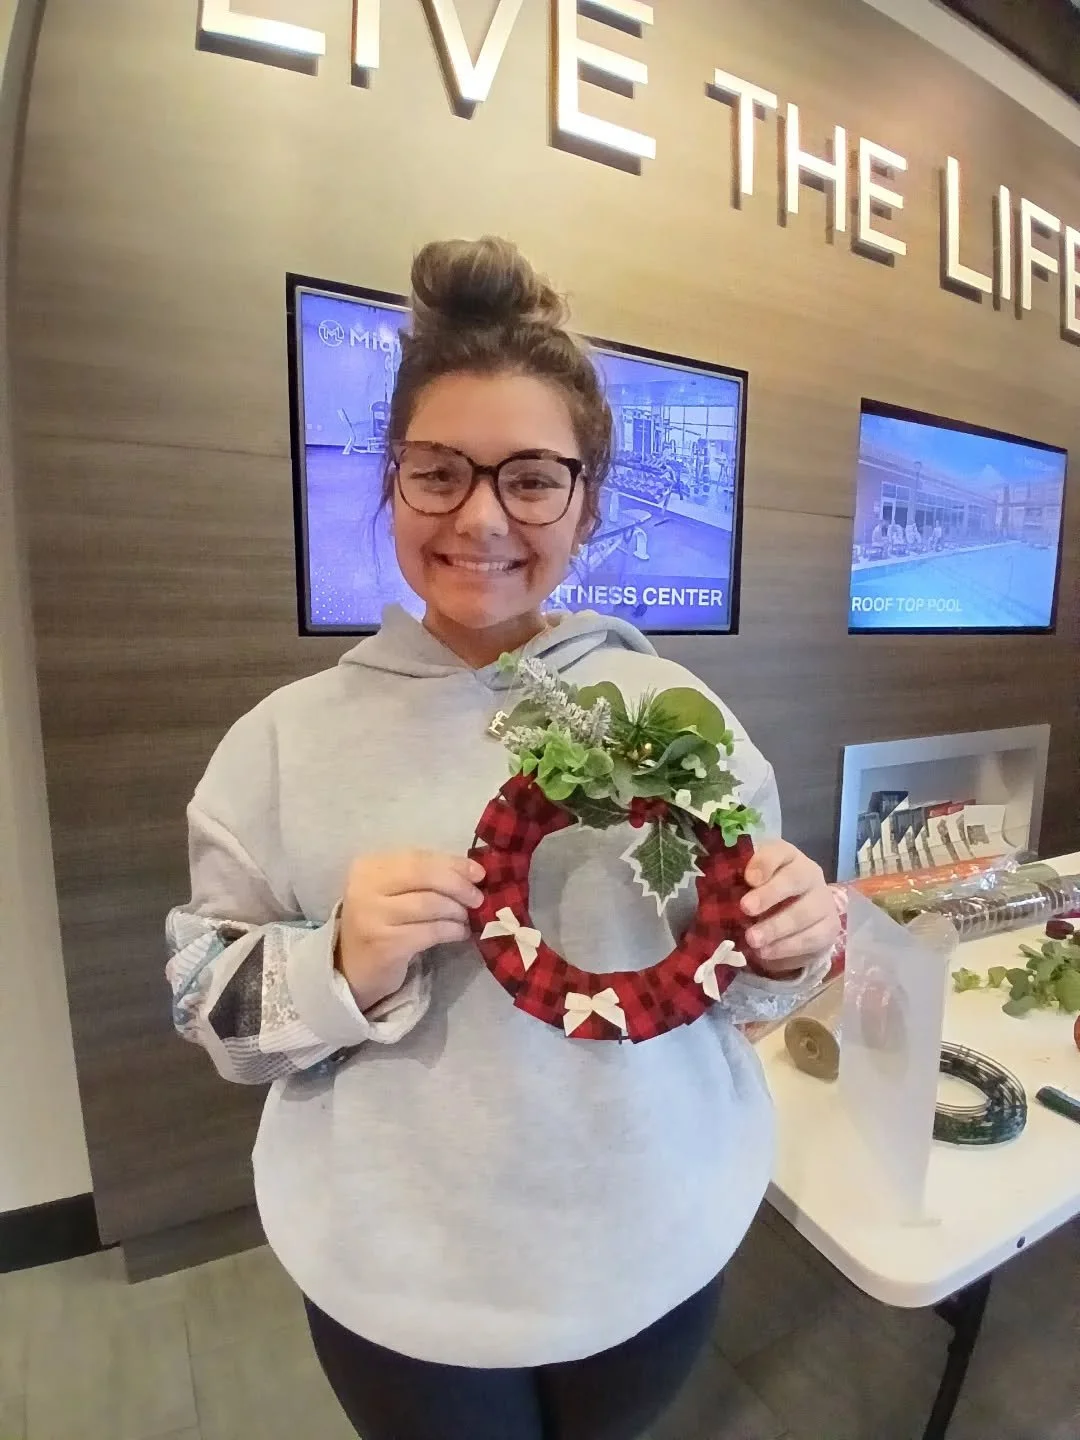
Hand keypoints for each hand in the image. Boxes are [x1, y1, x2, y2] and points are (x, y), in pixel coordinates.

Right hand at [337, 850, 484, 1011]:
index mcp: (368, 866)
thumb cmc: (382, 922)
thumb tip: (471, 872)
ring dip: (457, 911)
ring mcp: (372, 917)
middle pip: (424, 876)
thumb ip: (424, 876)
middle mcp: (364, 887)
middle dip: (458, 886)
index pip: (418, 858)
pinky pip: (430, 932)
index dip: (453, 864)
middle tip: (477, 899)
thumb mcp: (394, 891)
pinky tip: (459, 933)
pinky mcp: (384, 945)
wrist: (354, 967)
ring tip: (465, 918)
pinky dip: (452, 931)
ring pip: (430, 904)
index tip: (479, 873)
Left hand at [740, 841, 838, 975]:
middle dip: (770, 895)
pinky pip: (812, 938)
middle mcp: (809, 874)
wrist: (794, 920)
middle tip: (746, 909)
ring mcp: (823, 901)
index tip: (748, 878)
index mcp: (787, 856)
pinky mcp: (829, 928)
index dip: (764, 863)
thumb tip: (716, 895)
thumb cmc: (762, 897)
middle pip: (795, 879)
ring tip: (752, 940)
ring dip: (777, 927)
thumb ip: (736, 883)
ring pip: (806, 912)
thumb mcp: (746, 885)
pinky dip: (787, 947)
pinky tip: (766, 952)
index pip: (779, 851)